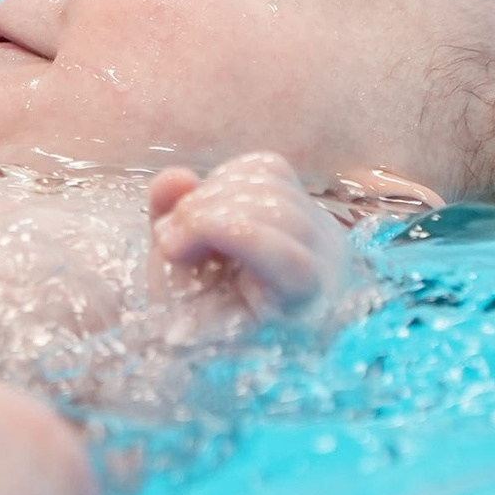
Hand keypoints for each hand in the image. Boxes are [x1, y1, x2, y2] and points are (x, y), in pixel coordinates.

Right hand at [147, 153, 358, 324]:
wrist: (237, 323)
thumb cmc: (204, 327)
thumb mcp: (178, 305)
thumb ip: (170, 244)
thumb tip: (179, 177)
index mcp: (302, 305)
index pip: (288, 258)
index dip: (228, 235)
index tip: (171, 248)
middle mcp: (326, 259)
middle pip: (274, 208)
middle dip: (204, 213)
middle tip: (169, 243)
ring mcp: (320, 225)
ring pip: (268, 179)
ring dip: (208, 195)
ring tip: (184, 229)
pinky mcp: (305, 201)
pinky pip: (265, 167)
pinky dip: (223, 178)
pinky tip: (207, 209)